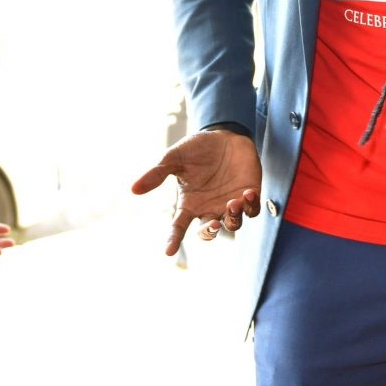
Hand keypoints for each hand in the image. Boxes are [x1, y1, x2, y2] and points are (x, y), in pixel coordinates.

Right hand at [131, 129, 261, 255]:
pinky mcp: (248, 194)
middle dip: (210, 233)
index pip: (178, 227)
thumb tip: (133, 189)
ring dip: (233, 218)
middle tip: (211, 224)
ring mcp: (229, 203)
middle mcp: (209, 208)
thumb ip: (156, 174)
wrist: (224, 134)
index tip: (168, 251)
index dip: (173, 239)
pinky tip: (247, 193)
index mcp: (190, 204)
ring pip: (232, 224)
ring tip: (232, 202)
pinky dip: (250, 206)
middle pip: (208, 232)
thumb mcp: (173, 159)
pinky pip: (251, 209)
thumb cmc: (196, 148)